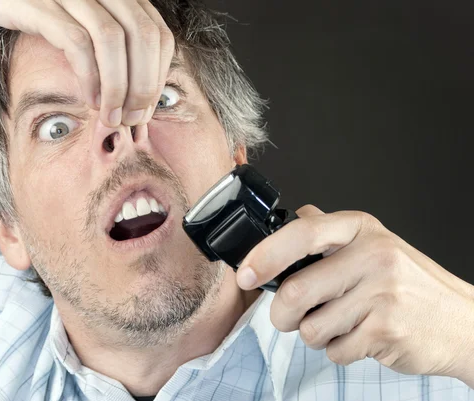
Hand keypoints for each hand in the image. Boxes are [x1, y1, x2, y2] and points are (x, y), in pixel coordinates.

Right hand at [0, 0, 173, 126]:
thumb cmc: (42, 13)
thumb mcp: (87, 26)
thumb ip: (115, 49)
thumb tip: (140, 97)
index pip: (159, 35)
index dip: (159, 75)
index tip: (148, 107)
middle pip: (143, 37)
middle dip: (144, 85)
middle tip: (133, 118)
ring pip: (113, 40)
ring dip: (118, 86)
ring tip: (112, 115)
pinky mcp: (44, 3)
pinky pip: (77, 42)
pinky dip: (89, 76)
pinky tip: (89, 99)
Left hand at [237, 204, 473, 381]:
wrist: (459, 320)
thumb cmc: (409, 283)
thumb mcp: (373, 243)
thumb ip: (329, 233)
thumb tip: (288, 220)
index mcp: (361, 230)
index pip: (301, 234)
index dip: (265, 256)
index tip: (245, 274)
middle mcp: (373, 256)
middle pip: (296, 291)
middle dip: (281, 314)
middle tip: (286, 316)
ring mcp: (382, 295)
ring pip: (311, 328)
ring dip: (312, 335)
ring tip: (336, 324)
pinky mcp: (386, 332)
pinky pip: (334, 351)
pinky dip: (336, 350)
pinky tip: (357, 337)